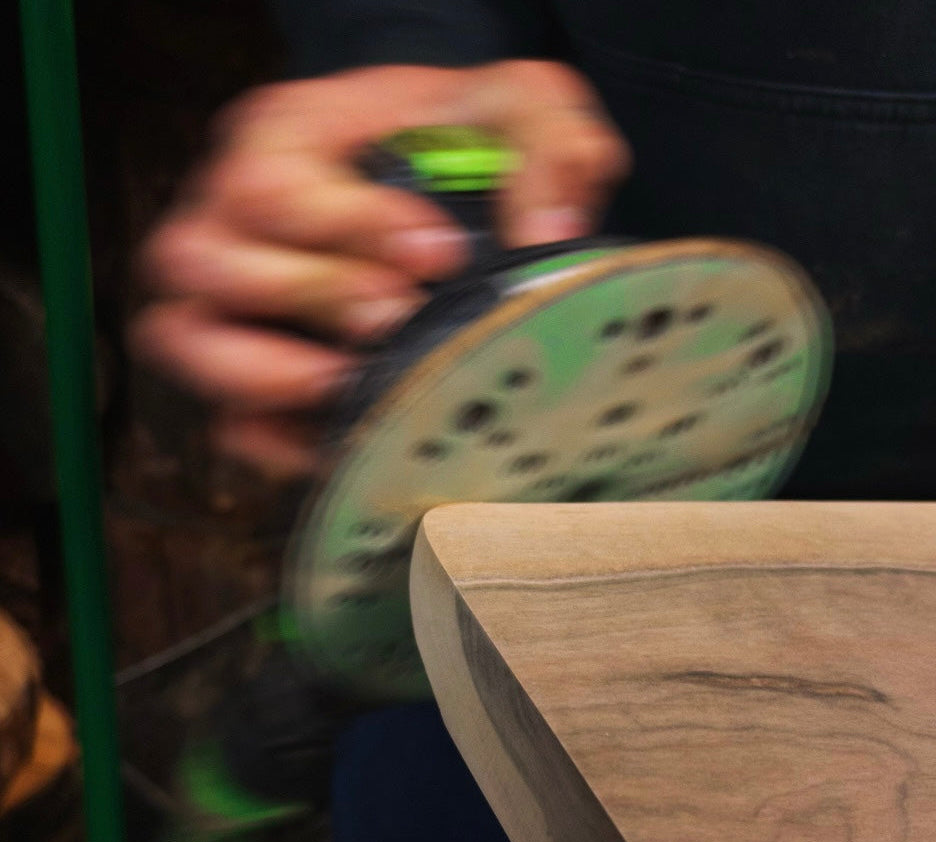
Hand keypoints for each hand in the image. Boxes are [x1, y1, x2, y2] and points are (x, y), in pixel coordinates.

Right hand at [130, 61, 630, 475]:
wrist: (453, 174)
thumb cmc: (470, 137)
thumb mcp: (525, 109)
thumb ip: (549, 146)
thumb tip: (546, 232)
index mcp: (284, 136)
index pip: (271, 187)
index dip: (351, 229)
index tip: (440, 254)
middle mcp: (234, 212)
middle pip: (205, 264)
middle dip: (311, 297)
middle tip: (396, 316)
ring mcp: (230, 293)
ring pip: (186, 339)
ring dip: (267, 375)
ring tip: (354, 382)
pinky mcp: (254, 363)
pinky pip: (229, 419)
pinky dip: (280, 439)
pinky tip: (354, 430)